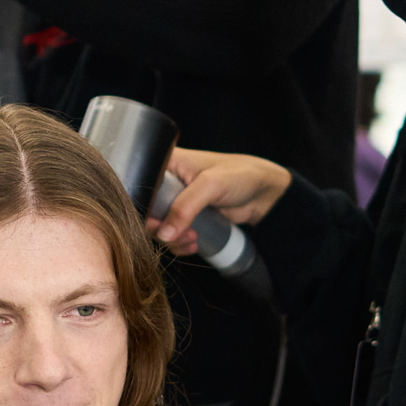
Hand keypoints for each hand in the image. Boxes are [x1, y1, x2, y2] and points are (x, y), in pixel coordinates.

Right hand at [152, 146, 292, 254]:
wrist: (264, 193)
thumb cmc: (239, 175)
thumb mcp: (210, 185)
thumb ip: (185, 207)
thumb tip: (163, 233)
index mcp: (166, 162)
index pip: (141, 184)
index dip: (143, 206)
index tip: (156, 221)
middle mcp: (167, 181)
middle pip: (146, 209)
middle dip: (160, 227)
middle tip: (177, 234)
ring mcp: (176, 200)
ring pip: (159, 226)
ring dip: (172, 239)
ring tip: (191, 239)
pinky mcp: (187, 217)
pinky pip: (173, 235)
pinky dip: (179, 243)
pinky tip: (194, 243)